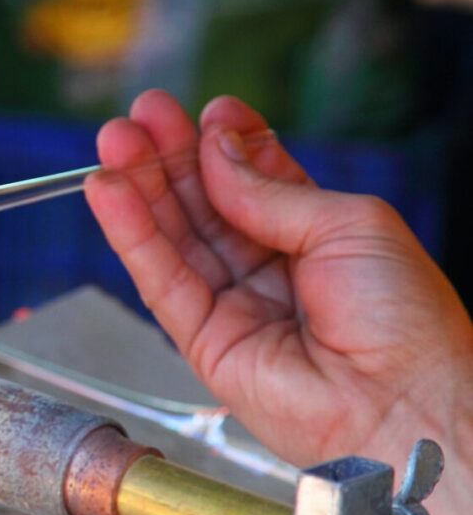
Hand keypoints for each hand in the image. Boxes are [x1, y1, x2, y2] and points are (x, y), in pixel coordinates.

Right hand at [85, 92, 472, 512]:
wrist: (404, 403)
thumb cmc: (404, 320)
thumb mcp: (348, 223)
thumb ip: (271, 190)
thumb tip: (215, 150)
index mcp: (320, 238)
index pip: (258, 181)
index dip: (227, 144)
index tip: (205, 111)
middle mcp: (273, 271)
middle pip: (206, 205)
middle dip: (170, 158)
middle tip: (139, 116)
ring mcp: (236, 306)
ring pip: (175, 238)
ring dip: (140, 188)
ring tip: (112, 142)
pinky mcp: (203, 342)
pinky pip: (161, 280)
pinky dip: (132, 235)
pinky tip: (111, 193)